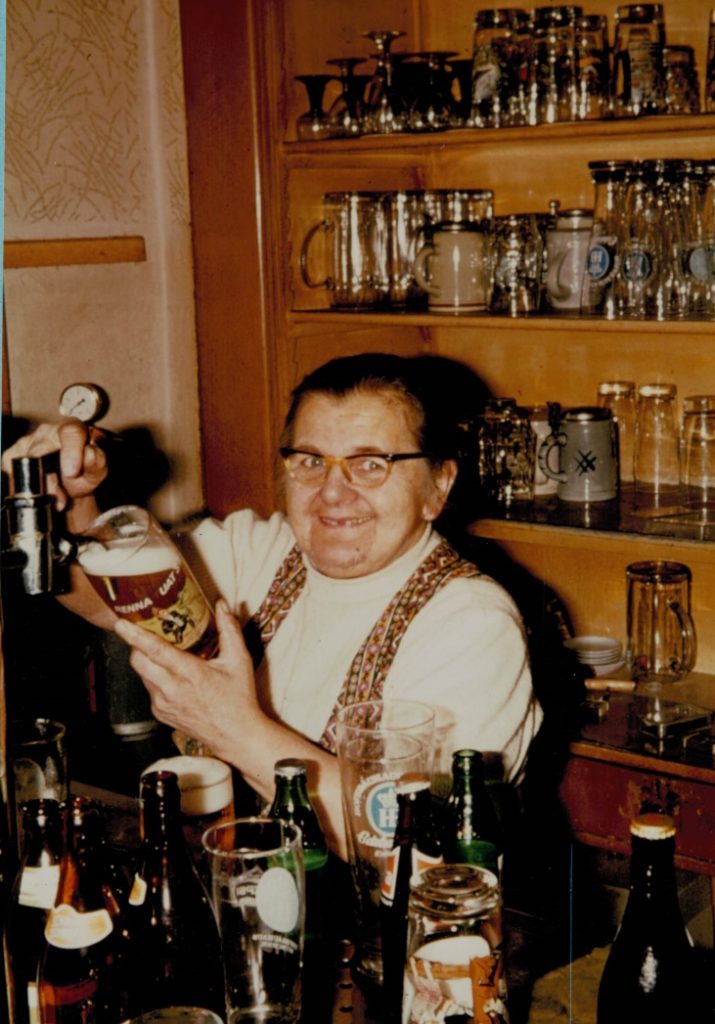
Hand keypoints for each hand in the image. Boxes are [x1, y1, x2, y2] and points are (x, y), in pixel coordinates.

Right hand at [1, 419, 106, 511]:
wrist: (70, 490)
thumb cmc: (83, 475)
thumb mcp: (97, 473)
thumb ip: (97, 463)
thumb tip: (89, 453)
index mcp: (72, 428)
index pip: (70, 432)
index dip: (70, 452)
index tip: (71, 473)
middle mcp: (48, 431)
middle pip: (41, 450)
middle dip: (50, 479)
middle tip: (61, 496)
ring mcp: (28, 441)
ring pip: (25, 462)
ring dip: (39, 486)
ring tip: (54, 496)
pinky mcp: (12, 454)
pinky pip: (14, 470)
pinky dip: (26, 487)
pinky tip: (40, 491)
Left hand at [114, 599, 259, 762]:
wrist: (235, 734)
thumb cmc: (238, 699)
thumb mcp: (239, 660)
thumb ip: (229, 629)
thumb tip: (221, 605)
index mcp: (190, 674)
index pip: (155, 651)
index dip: (135, 636)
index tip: (121, 624)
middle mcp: (172, 690)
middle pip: (138, 662)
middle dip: (135, 645)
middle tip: (143, 633)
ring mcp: (163, 703)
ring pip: (141, 674)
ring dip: (146, 661)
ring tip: (162, 653)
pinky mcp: (160, 713)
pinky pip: (149, 688)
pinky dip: (154, 677)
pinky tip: (171, 675)